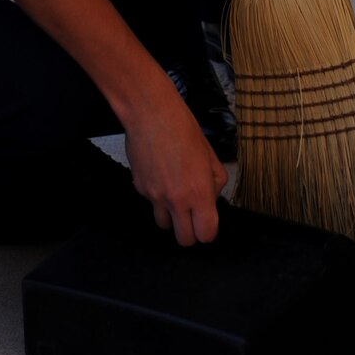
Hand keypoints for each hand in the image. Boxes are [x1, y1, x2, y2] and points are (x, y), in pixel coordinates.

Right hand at [122, 79, 226, 244]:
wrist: (150, 114)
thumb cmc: (181, 128)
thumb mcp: (210, 155)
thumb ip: (215, 182)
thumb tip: (212, 196)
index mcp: (199, 192)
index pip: (206, 234)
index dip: (208, 231)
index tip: (207, 223)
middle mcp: (176, 200)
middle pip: (184, 240)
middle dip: (190, 232)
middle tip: (192, 216)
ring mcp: (155, 196)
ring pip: (164, 225)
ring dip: (171, 217)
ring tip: (175, 196)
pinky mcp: (140, 189)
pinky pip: (151, 203)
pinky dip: (156, 197)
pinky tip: (161, 176)